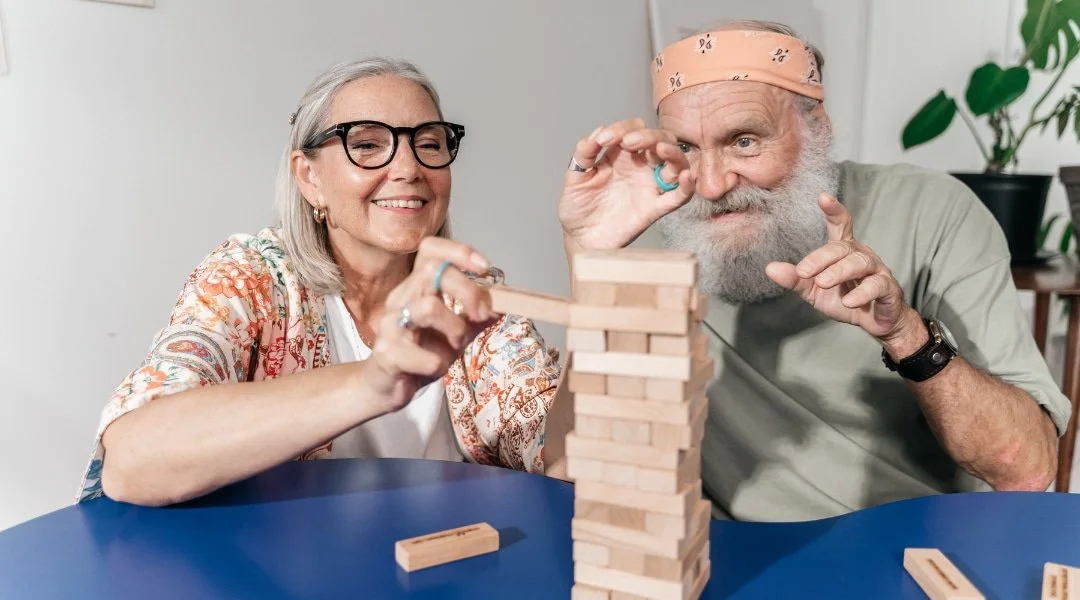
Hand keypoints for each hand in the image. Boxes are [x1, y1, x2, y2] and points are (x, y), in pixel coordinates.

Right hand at [362, 237, 498, 411]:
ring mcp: (391, 325)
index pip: (430, 251)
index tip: (485, 269)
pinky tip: (434, 368)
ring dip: (456, 329)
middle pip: (433, 272)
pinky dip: (438, 365)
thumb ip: (476, 318)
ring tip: (457, 345)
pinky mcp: (387, 355)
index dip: (459, 252)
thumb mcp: (455, 333)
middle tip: (482, 314)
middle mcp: (400, 299)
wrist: (387, 387)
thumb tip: (503, 305)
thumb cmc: (420, 355)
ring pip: (428, 308)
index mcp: (416, 288)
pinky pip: (423, 356)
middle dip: (468, 291)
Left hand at [558, 118, 696, 250]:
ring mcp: (649, 186)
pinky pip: (678, 197)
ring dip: (673, 152)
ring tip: (660, 149)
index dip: (621, 129)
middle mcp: (639, 167)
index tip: (603, 140)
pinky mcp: (654, 208)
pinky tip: (686, 177)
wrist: (580, 238)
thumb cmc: (578, 208)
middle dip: (648, 135)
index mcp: (620, 155)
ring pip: (675, 163)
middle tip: (629, 142)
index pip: (632, 130)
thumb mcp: (574, 177)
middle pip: (659, 139)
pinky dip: (687, 187)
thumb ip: (583, 154)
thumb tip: (597, 132)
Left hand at [765, 194, 926, 356]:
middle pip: (843, 247)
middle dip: (821, 258)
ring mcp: (877, 270)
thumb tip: (769, 268)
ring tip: (822, 282)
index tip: (823, 197)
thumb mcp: (814, 291)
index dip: (834, 210)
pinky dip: (862, 292)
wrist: (873, 323)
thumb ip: (795, 279)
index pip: (841, 225)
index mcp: (843, 251)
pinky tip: (849, 301)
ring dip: (840, 271)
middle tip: (803, 271)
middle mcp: (861, 255)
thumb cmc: (844, 299)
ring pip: (860, 263)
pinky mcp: (889, 289)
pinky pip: (877, 285)